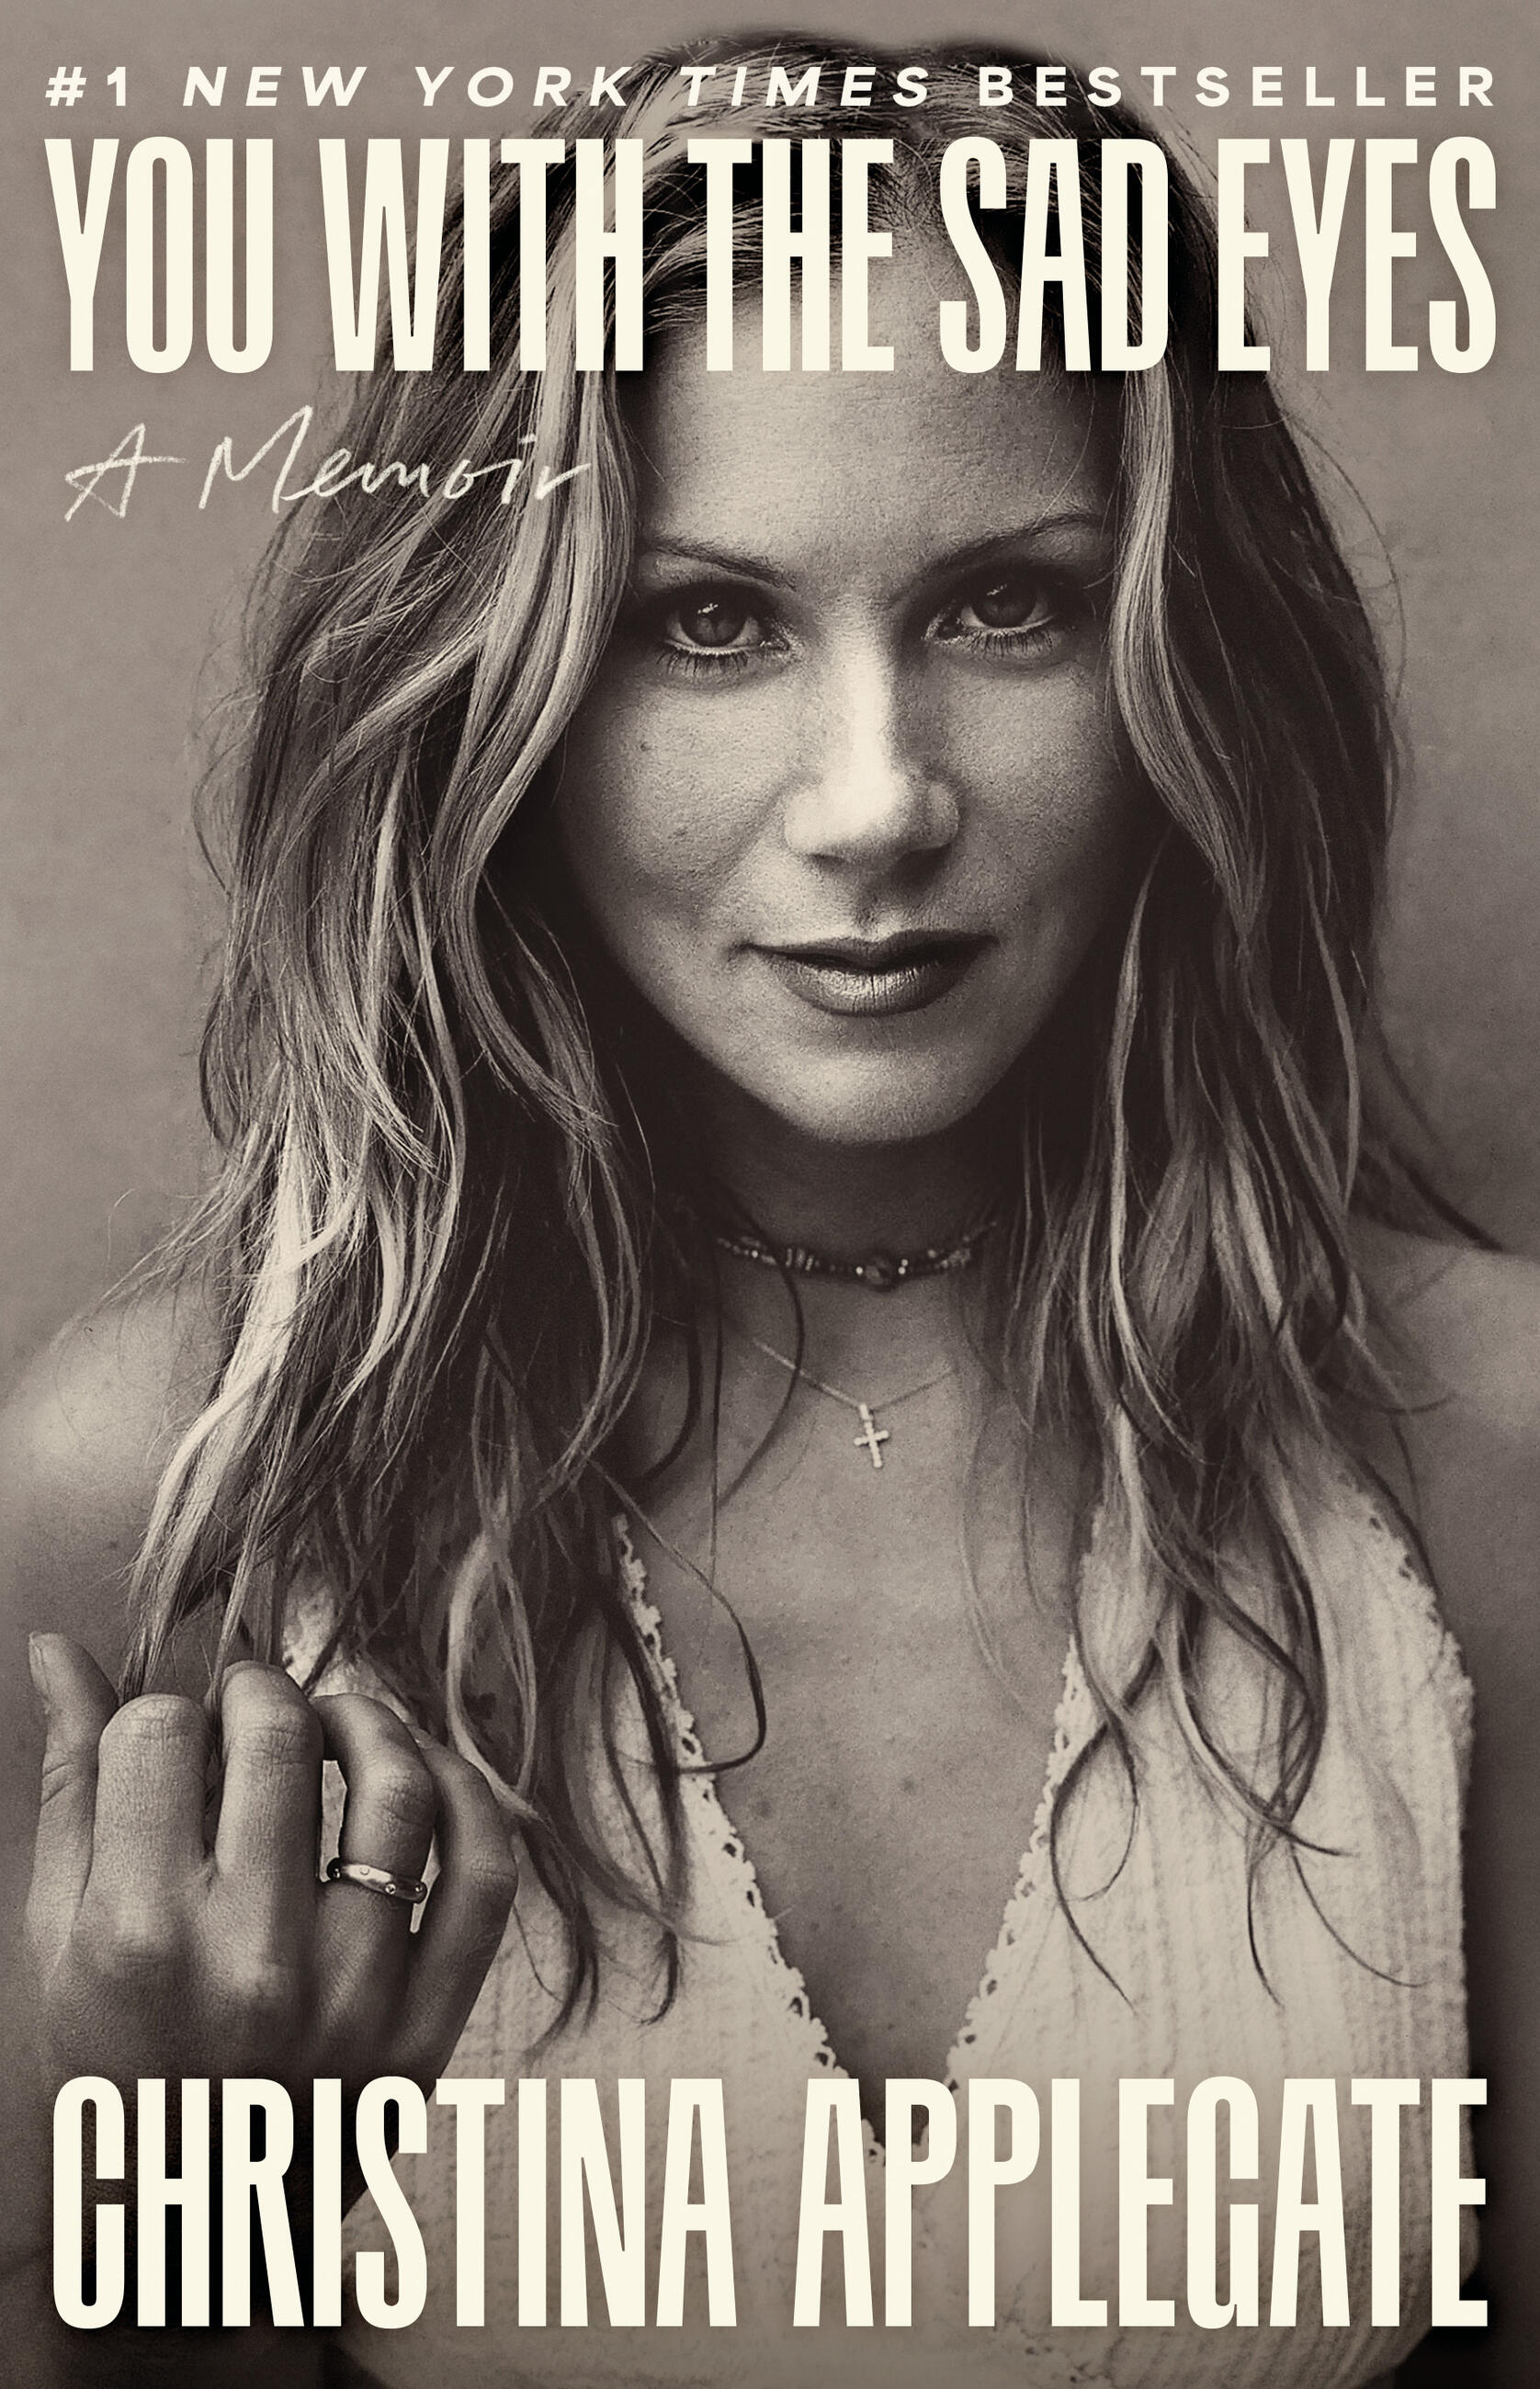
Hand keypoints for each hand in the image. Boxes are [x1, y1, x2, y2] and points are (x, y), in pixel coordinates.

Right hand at [24, 1636, 519, 2098]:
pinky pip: (484, 1878)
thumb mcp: (60, 1935)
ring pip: (398, 1787)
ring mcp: (351, 1996)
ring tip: (335, 1722)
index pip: (162, 1733)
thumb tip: (59, 1649)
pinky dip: (471, 1799)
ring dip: (368, 1719)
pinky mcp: (427, 2028)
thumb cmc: (110, 2067)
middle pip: (279, 1737)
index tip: (174, 1736)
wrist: (183, 2231)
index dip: (168, 1712)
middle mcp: (250, 1959)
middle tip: (250, 1707)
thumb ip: (71, 1785)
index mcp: (139, 1933)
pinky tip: (428, 1772)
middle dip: (261, 1690)